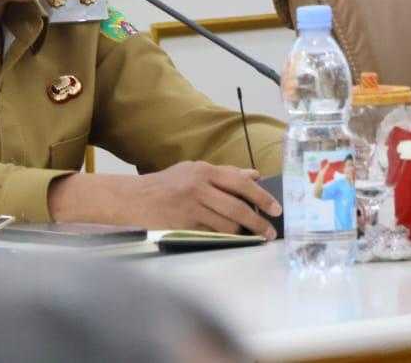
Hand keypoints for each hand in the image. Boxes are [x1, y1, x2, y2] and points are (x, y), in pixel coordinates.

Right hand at [130, 161, 280, 238]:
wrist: (134, 199)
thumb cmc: (166, 184)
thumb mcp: (193, 171)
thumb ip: (224, 173)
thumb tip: (254, 175)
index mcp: (203, 170)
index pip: (240, 183)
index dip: (261, 196)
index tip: (276, 208)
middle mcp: (198, 187)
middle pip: (237, 208)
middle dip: (258, 222)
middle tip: (269, 231)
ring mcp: (191, 208)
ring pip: (227, 225)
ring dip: (242, 233)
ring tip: (251, 236)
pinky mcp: (184, 226)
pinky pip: (213, 235)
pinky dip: (225, 238)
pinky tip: (232, 240)